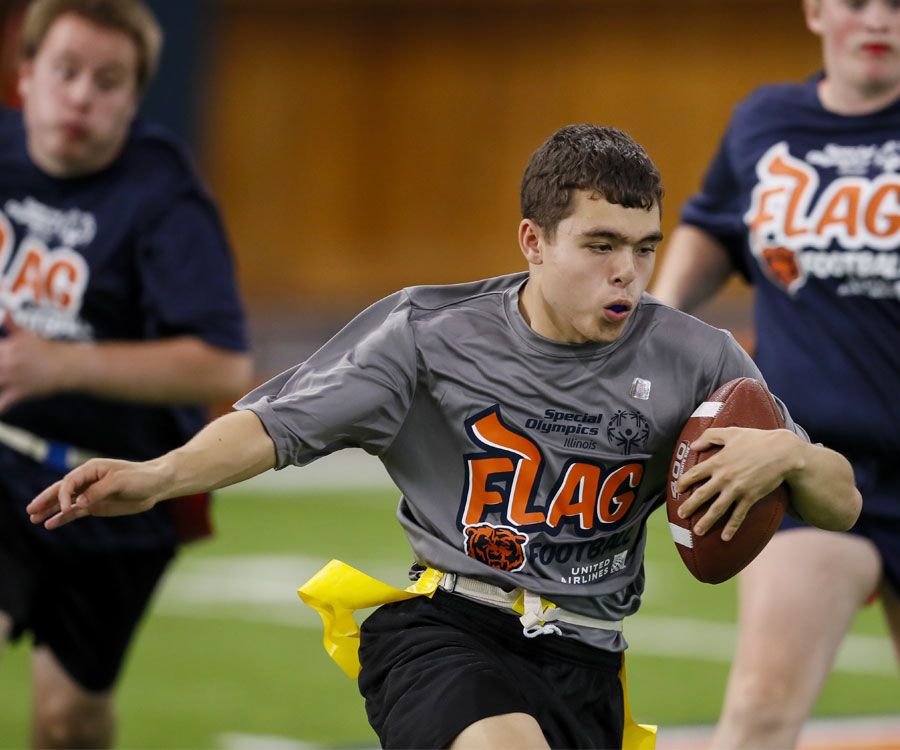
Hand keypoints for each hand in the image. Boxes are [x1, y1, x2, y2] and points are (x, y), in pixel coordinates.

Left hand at [0, 312, 76, 411]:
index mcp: (7, 347)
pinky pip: (2, 405)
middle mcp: (7, 362)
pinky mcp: (20, 393)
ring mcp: (12, 379)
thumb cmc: (49, 350)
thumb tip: (5, 311)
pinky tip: (1, 409)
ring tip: (1, 385)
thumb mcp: (29, 335)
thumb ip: (12, 325)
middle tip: (0, 372)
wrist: (69, 366)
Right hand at [27, 458, 169, 529]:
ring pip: (66, 502)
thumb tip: (79, 503)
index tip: (66, 509)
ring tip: (33, 518)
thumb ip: (99, 492)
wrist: (157, 484)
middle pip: (61, 490)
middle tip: (30, 510)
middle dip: (45, 500)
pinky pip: (76, 512)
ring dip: (50, 510)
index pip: (69, 482)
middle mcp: (88, 481)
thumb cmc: (141, 478)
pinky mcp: (97, 505)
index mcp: (92, 469)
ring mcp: (91, 494)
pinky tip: (51, 524)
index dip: (63, 495)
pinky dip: (63, 518)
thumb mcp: (121, 482)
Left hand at [674, 427, 799, 540]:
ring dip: (706, 521)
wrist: (782, 451)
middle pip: (701, 495)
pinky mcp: (750, 497)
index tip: (678, 490)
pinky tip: (725, 537)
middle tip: (680, 515)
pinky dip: (731, 527)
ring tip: (697, 532)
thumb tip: (693, 445)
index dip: (683, 482)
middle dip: (689, 506)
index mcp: (717, 461)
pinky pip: (738, 515)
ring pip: (717, 509)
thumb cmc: (756, 439)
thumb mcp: (731, 432)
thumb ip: (710, 436)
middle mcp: (724, 477)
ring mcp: (737, 489)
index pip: (694, 474)